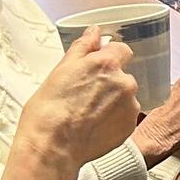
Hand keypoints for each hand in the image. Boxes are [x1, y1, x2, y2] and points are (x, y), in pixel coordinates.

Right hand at [1, 29, 138, 179]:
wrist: (53, 146)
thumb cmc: (49, 109)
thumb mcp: (61, 69)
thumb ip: (83, 48)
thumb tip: (94, 33)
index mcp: (107, 64)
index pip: (121, 50)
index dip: (108, 57)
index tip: (97, 67)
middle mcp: (124, 83)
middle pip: (122, 75)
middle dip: (109, 82)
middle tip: (85, 95)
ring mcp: (130, 106)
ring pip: (125, 97)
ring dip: (112, 101)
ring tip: (87, 113)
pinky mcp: (129, 126)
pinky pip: (125, 117)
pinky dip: (114, 119)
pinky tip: (94, 125)